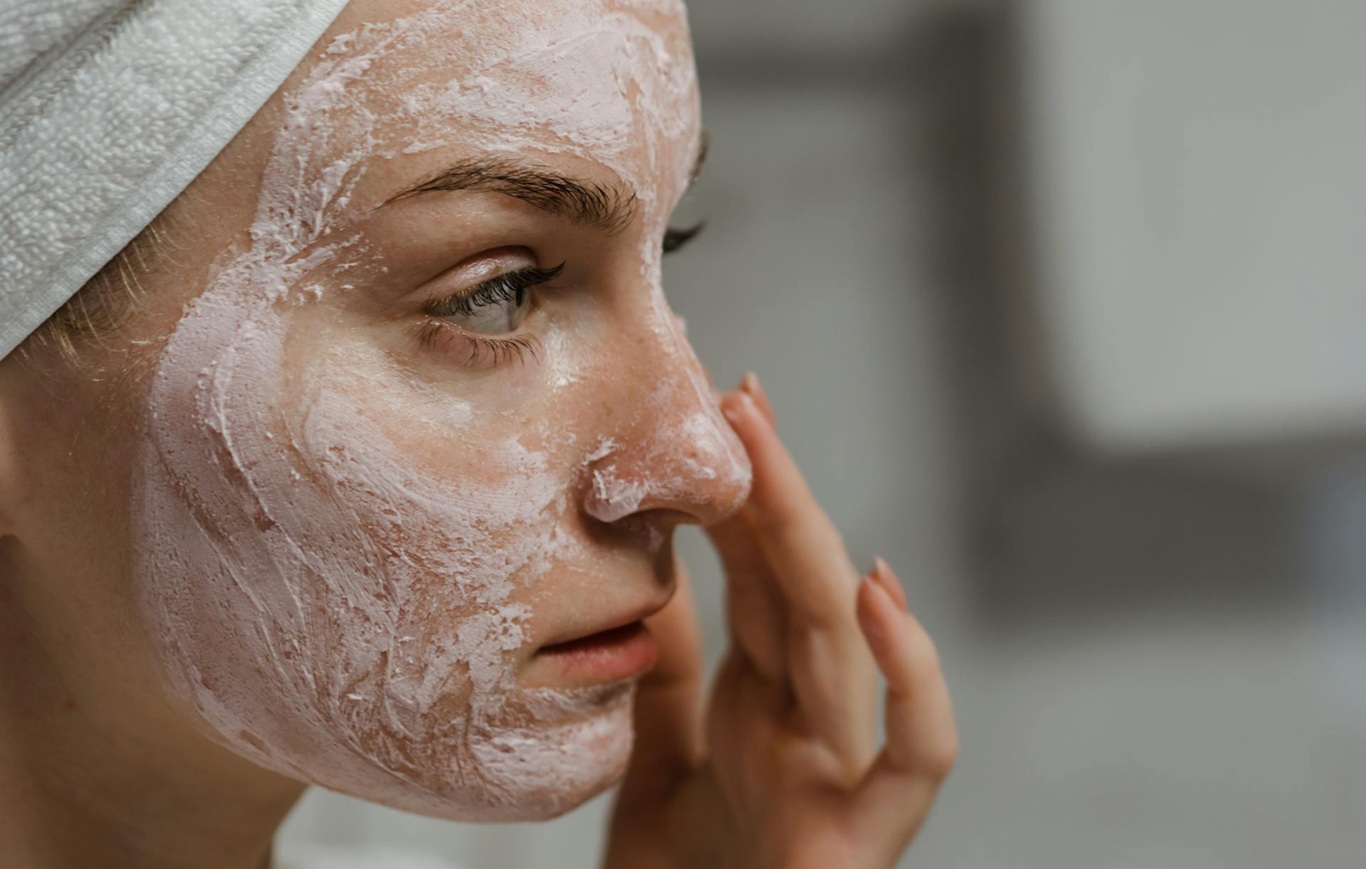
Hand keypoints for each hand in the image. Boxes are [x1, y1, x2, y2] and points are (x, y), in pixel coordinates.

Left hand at [604, 373, 957, 868]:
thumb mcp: (653, 757)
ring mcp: (840, 773)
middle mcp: (808, 722)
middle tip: (740, 402)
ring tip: (767, 457)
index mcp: (760, 699)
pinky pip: (916, 757)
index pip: (758, 575)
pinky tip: (875, 596)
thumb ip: (665, 672)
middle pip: (797, 588)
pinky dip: (912, 677)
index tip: (719, 412)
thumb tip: (650, 569)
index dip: (744, 495)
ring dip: (811, 543)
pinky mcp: (862, 838)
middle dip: (774, 492)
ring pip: (843, 643)